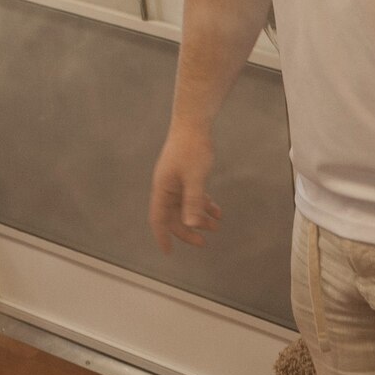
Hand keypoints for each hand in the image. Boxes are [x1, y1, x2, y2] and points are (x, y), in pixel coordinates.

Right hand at [150, 124, 221, 251]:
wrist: (193, 122)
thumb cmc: (192, 148)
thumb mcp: (195, 177)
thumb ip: (193, 201)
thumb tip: (191, 224)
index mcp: (163, 189)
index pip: (158, 219)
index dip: (162, 236)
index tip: (168, 252)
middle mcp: (166, 187)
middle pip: (173, 216)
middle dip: (188, 231)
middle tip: (203, 243)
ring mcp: (176, 181)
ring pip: (185, 207)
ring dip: (199, 218)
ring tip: (215, 227)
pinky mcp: (185, 175)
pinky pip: (192, 196)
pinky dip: (203, 204)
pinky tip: (216, 210)